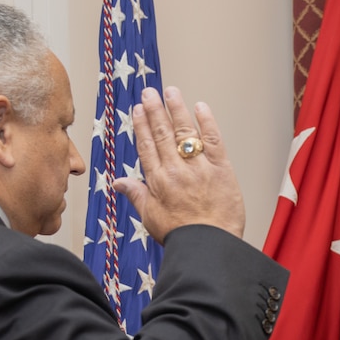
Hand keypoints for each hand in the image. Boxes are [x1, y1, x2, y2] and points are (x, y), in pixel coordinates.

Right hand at [113, 86, 245, 242]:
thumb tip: (118, 182)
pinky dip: (207, 122)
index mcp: (158, 182)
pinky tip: (201, 107)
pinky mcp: (222, 170)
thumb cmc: (182, 237)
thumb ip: (135, 195)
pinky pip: (213, 140)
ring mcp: (199, 168)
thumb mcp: (150, 218)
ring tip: (170, 91)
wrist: (209, 247)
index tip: (138, 110)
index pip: (147, 147)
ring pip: (185, 132)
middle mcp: (176, 170)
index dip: (141, 126)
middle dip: (155, 111)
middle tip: (149, 93)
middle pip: (163, 134)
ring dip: (176, 109)